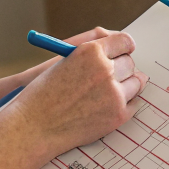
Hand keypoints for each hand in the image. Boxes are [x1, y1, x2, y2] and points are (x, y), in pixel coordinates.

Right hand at [10, 29, 146, 162]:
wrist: (33, 127)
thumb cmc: (43, 94)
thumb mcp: (63, 62)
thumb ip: (92, 51)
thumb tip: (118, 44)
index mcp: (90, 51)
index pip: (123, 41)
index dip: (124, 46)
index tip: (124, 51)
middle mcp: (105, 69)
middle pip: (129, 62)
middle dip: (122, 67)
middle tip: (112, 74)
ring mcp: (114, 94)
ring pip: (136, 83)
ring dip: (126, 85)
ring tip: (108, 92)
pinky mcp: (118, 115)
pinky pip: (134, 103)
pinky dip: (125, 104)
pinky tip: (109, 106)